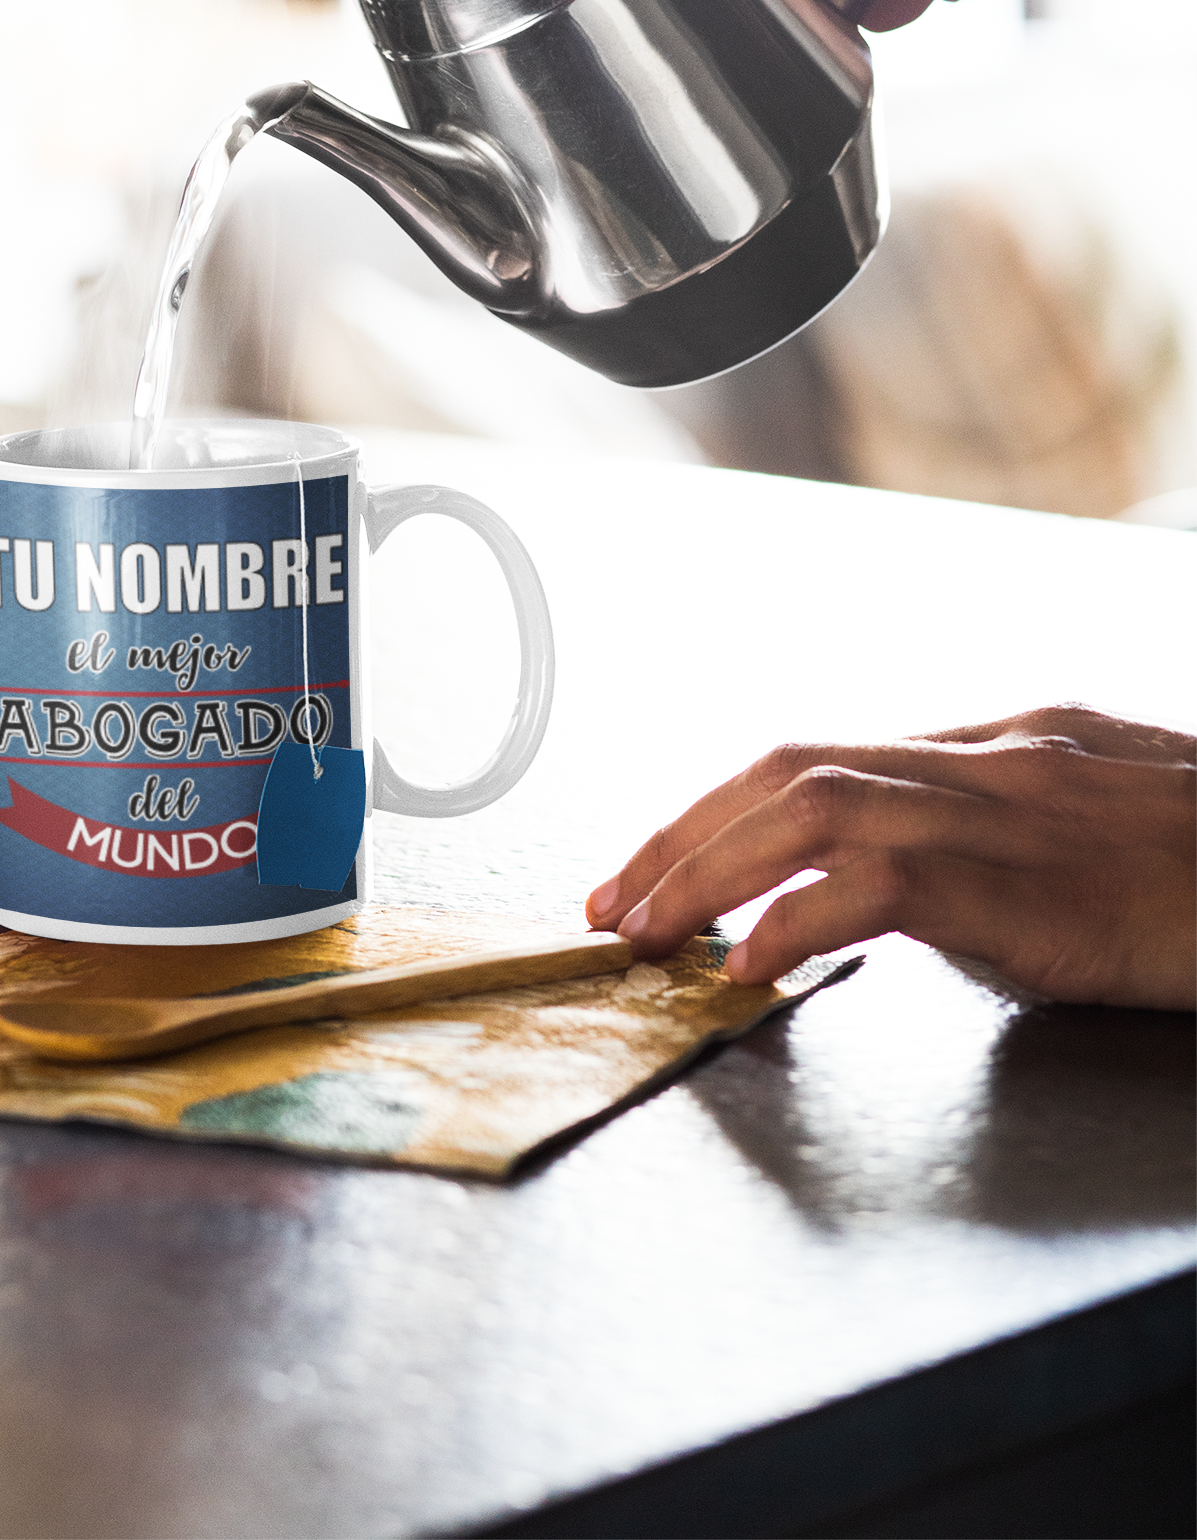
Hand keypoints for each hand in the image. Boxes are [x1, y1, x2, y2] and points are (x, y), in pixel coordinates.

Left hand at [586, 706, 1196, 1009]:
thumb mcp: (1098, 819)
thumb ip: (1003, 822)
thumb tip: (904, 867)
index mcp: (997, 743)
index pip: (820, 755)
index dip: (721, 807)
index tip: (654, 861)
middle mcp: (985, 757)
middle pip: (790, 766)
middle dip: (683, 831)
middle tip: (610, 900)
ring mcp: (1006, 806)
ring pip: (809, 804)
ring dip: (705, 865)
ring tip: (641, 929)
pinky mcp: (1028, 876)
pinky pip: (881, 880)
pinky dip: (796, 914)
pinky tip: (746, 964)